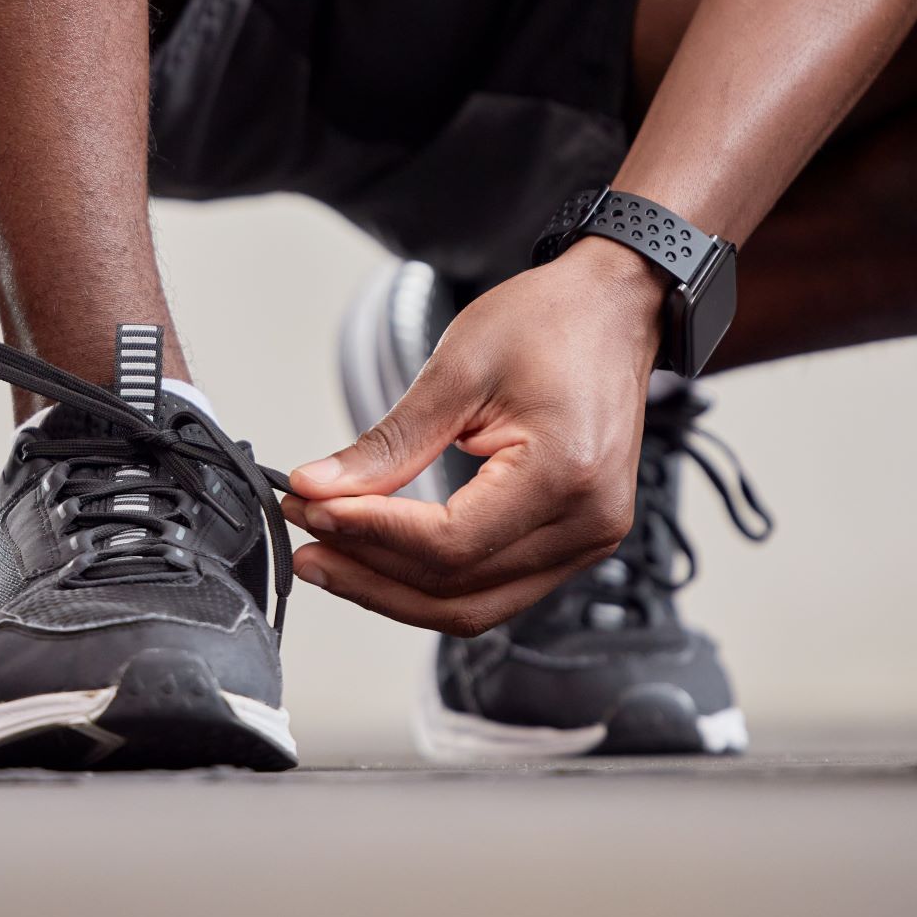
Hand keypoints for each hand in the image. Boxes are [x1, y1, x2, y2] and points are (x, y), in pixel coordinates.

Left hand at [284, 239, 664, 632]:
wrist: (612, 311)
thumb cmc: (551, 323)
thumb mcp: (458, 369)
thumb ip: (389, 443)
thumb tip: (321, 488)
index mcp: (565, 474)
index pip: (449, 542)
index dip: (370, 532)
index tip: (311, 509)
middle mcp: (588, 524)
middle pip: (458, 589)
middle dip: (369, 572)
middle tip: (304, 543)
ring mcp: (588, 542)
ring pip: (473, 605)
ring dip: (392, 589)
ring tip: (329, 558)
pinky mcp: (574, 544)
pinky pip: (493, 588)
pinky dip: (431, 581)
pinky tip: (380, 557)